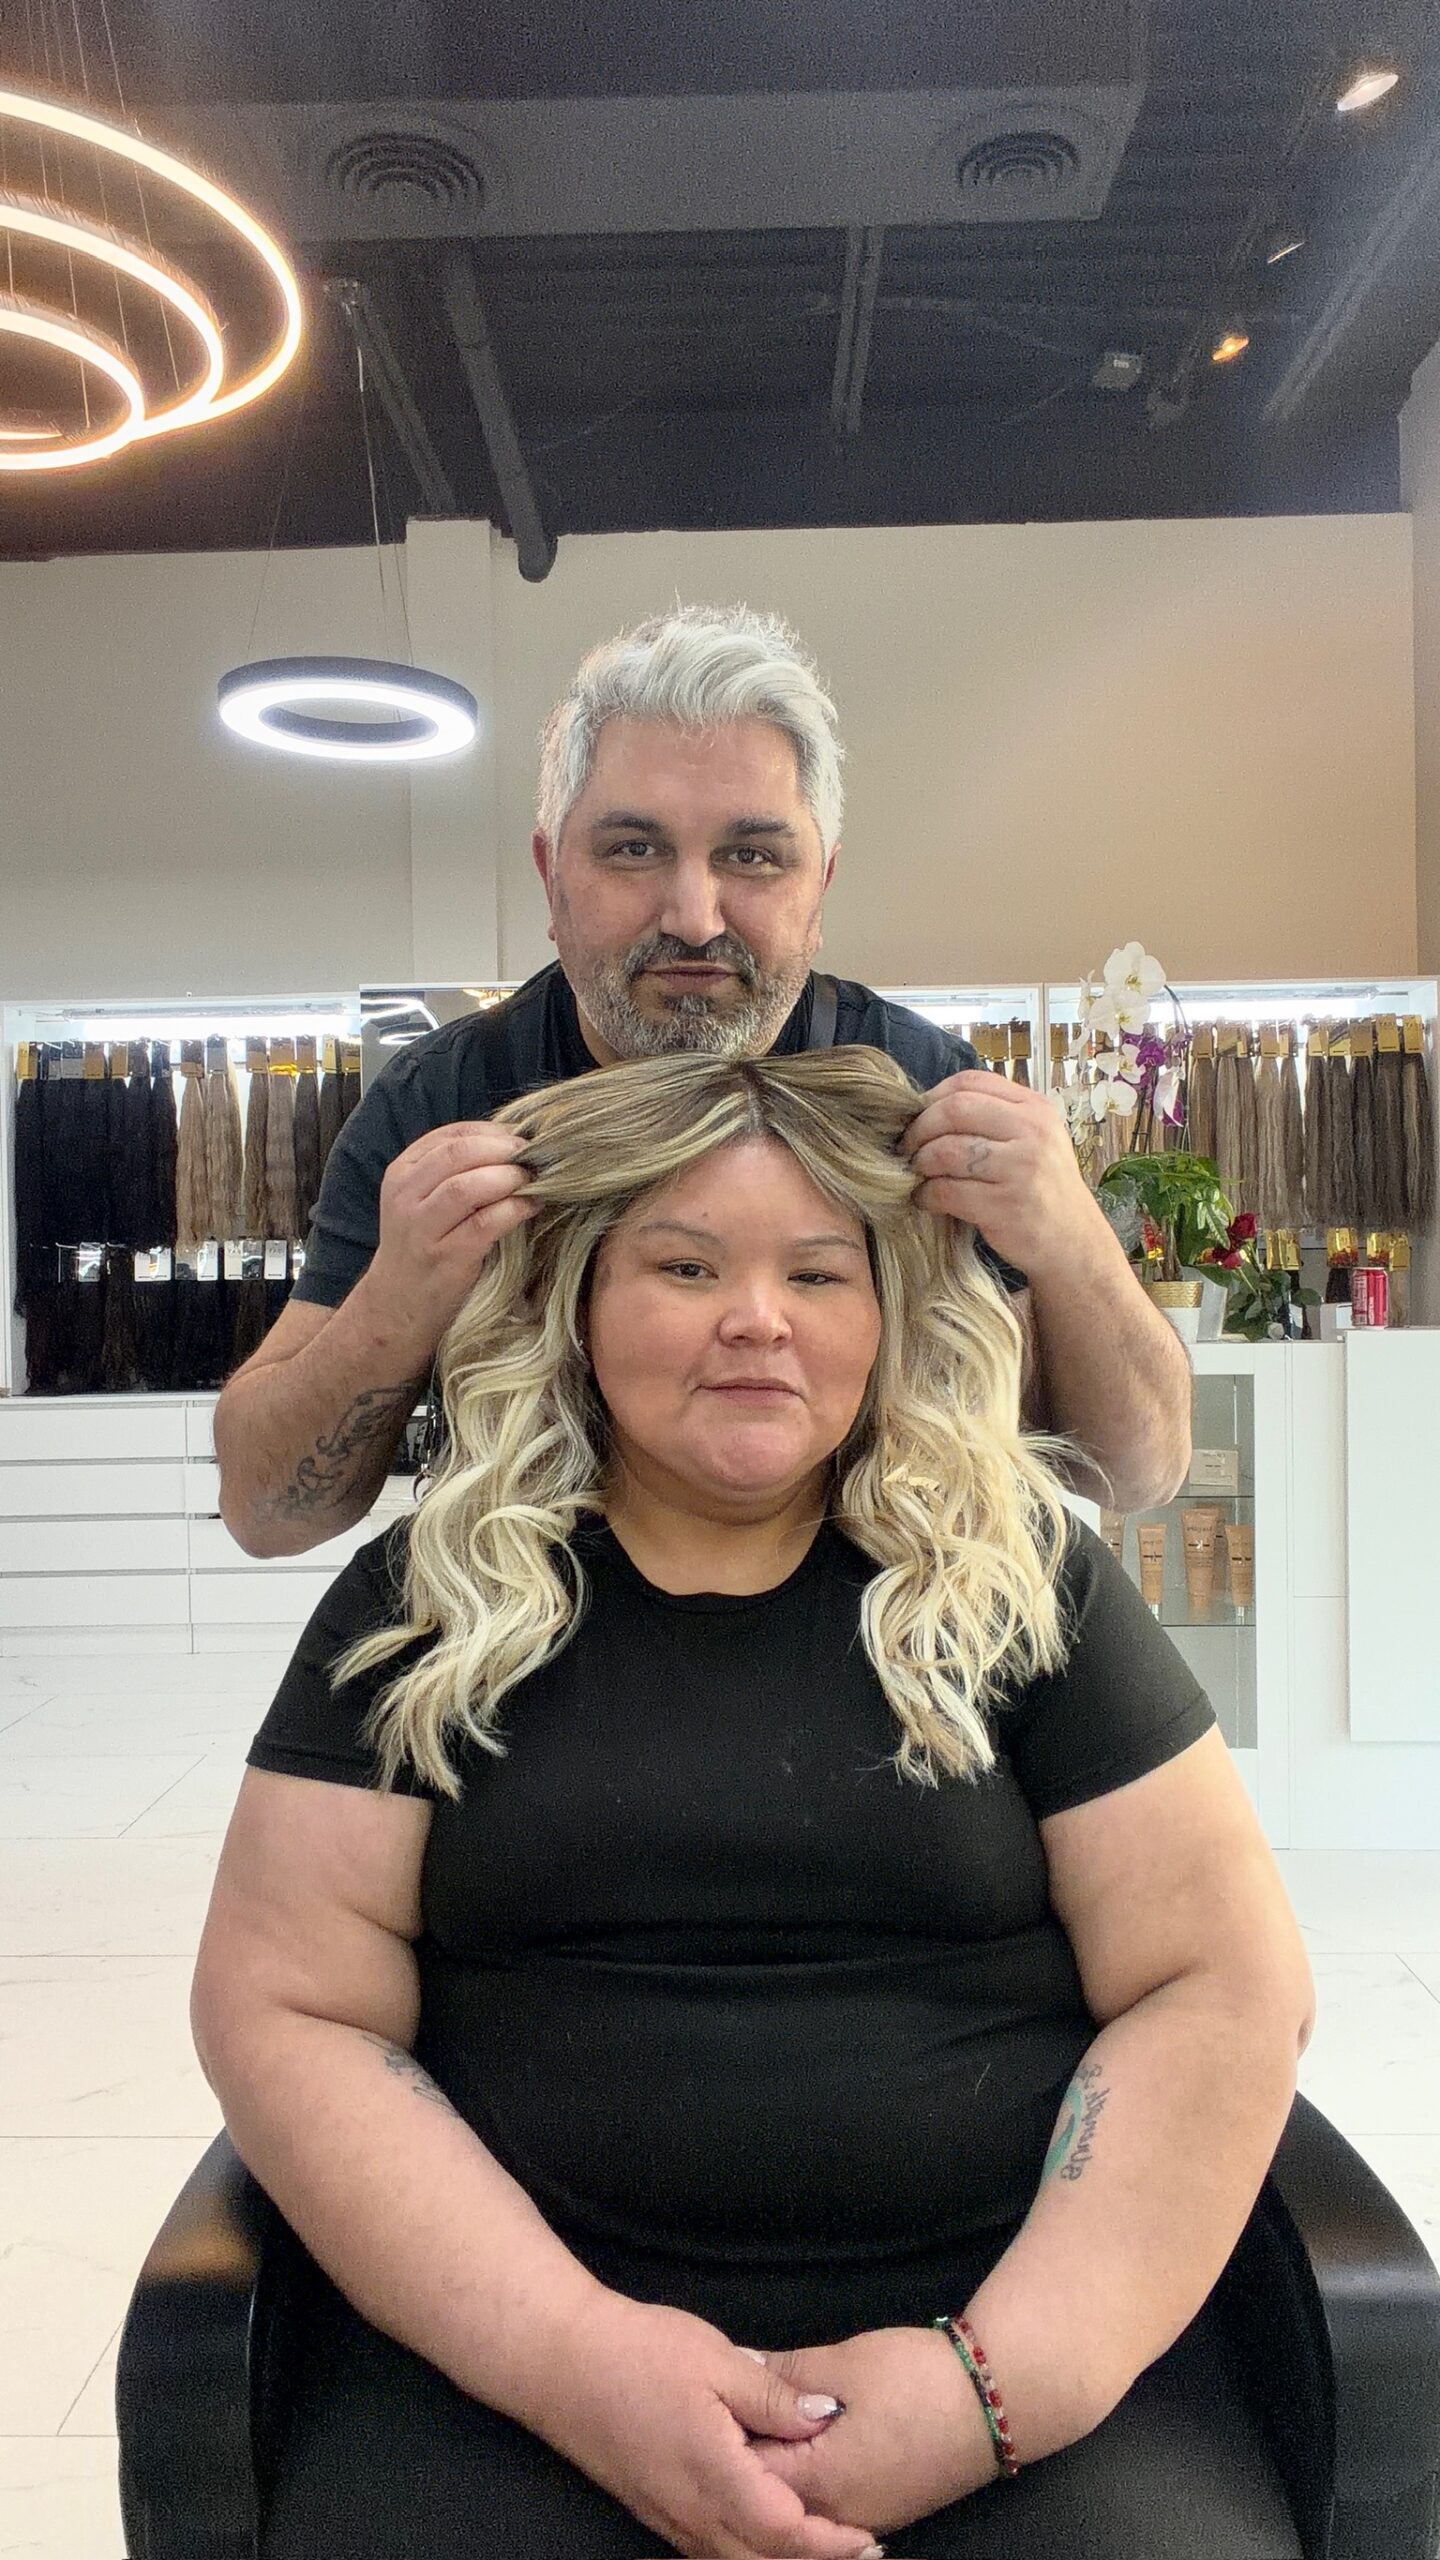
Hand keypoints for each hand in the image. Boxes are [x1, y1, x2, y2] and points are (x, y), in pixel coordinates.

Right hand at [356, 1121, 536, 1358]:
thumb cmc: (423, 1245)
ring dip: (509, 1177)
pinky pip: (486, 1223)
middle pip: (459, 1153)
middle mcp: (406, 1196)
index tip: (520, 1139)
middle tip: (533, 1156)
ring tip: (532, 1180)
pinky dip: (515, 1208)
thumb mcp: (423, 1200)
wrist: (398, 1304)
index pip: (450, 1135)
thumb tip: (514, 1143)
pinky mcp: (446, 1257)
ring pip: (468, 1186)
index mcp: (402, 1173)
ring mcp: (422, 1228)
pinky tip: (532, 1206)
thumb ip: (454, 1171)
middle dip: (503, 1149)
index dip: (492, 1132)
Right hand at [530, 2290, 887, 2559]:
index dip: (831, 2545)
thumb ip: (774, 2398)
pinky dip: (747, 2553)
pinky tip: (765, 2535)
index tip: (870, 2538)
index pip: (785, 2534)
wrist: (560, 2362)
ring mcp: (669, 2518)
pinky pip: (709, 2552)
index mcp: (714, 2474)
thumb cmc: (638, 2352)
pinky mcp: (655, 2511)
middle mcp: (691, 2512)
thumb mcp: (716, 2360)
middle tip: (862, 2551)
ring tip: (824, 2546)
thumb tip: (828, 2419)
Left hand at [740, 2326, 993, 2541]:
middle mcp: (838, 2516)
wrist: (999, 2401)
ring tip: (763, 2426)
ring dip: (779, 2473)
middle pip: (772, 2498)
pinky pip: (829, 2510)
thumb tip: (738, 2367)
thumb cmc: (919, 2378)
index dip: (726, 2436)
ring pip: (800, 2508)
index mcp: (820, 2481)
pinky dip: (807, 2484)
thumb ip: (786, 2372)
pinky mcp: (885, 2511)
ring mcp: (864, 2519)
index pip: (748, 2474)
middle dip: (748, 2458)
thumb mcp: (845, 2363)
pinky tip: (802, 2447)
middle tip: (731, 2413)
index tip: (711, 2402)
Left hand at [901, 1072, 1105, 1282]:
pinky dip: (927, 1194)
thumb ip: (994, 1117)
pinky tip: (925, 1199)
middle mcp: (1032, 1132)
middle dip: (920, 1128)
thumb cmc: (1043, 1187)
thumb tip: (927, 1108)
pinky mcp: (1005, 1206)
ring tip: (917, 1173)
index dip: (933, 1096)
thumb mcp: (1033, 1139)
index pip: (971, 1081)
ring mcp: (1020, 1169)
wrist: (1073, 1240)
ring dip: (920, 1162)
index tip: (918, 1116)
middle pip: (954, 1110)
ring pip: (947, 1150)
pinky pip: (948, 1190)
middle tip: (907, 1146)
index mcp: (1034, 1108)